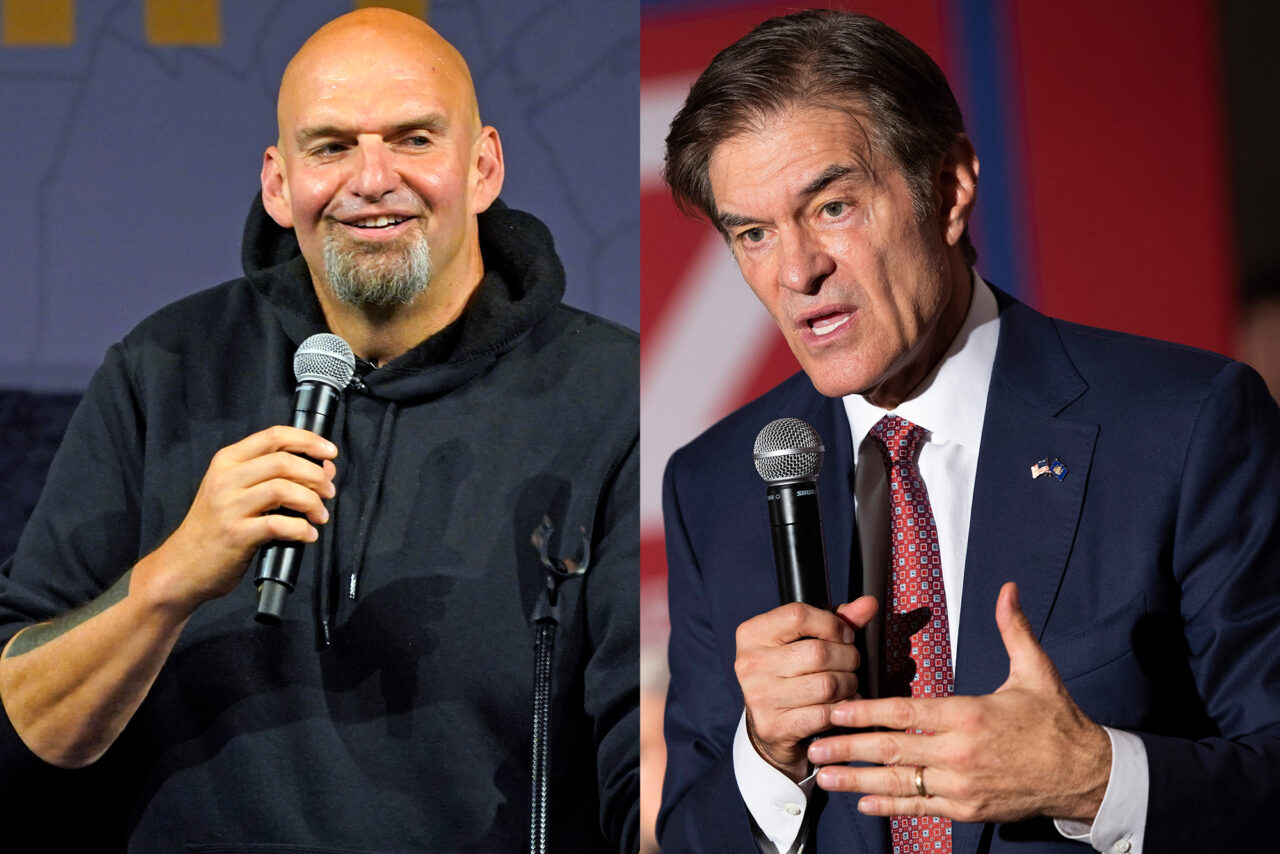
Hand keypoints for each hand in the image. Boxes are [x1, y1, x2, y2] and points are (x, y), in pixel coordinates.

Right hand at [136, 426, 337, 614]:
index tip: (329, 452)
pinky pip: (279, 524)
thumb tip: (324, 467)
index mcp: (227, 461)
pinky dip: (302, 529)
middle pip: (283, 461)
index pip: (274, 436)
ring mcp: (229, 507)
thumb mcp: (236, 492)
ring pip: (283, 489)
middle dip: (316, 476)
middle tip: (329, 491)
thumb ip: (275, 476)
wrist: (182, 566)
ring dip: (312, 502)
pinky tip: (308, 535)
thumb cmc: (215, 528)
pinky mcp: (236, 534)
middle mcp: (226, 479)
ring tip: (320, 515)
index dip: (308, 440)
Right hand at [735, 596, 877, 780]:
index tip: (845, 635)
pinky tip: (841, 705)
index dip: (832, 624)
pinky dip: (841, 709)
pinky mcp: (773, 726)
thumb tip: (869, 603)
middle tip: (851, 663)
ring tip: (848, 684)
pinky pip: (824, 714)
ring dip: (848, 685)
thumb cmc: (790, 674)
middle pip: (818, 652)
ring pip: (826, 684)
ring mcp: (759, 697)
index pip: (798, 615)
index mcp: (752, 634)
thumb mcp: (804, 640)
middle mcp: (750, 664)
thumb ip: (836, 620)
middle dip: (848, 657)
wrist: (770, 726)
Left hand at [807, 582, 1110, 822]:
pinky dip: (890, 805)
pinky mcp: (968, 810)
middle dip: (848, 747)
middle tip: (814, 744)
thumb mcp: (1036, 671)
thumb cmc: (1058, 723)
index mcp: (969, 716)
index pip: (905, 712)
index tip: (835, 709)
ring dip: (857, 780)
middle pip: (892, 750)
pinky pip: (920, 807)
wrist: (1086, 776)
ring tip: (824, 776)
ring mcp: (962, 786)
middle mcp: (960, 753)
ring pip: (899, 783)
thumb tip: (1007, 590)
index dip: (866, 711)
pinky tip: (864, 801)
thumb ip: (1014, 629)